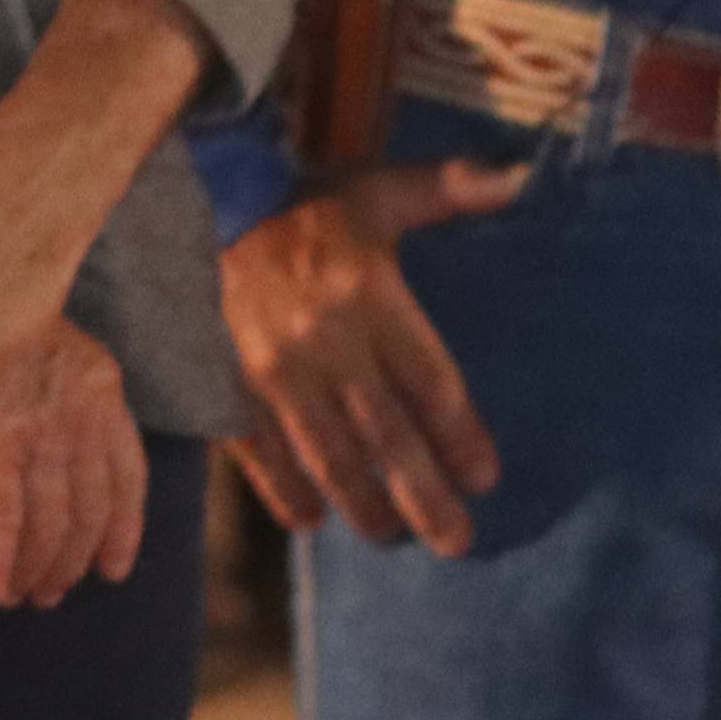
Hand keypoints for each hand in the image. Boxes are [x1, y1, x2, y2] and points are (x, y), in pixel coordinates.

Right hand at [0, 321, 150, 607]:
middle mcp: (80, 414)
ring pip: (50, 524)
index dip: (124, 529)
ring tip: (21, 596)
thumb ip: (56, 391)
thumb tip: (48, 451)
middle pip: (89, 509)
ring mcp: (38, 432)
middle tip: (53, 592)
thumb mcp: (44, 342)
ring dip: (37, 569)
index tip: (115, 568)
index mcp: (100, 385)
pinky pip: (1, 522)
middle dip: (72, 559)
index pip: (127, 474)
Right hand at [218, 158, 529, 551]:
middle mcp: (325, 342)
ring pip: (327, 456)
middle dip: (424, 496)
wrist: (198, 201)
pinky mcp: (226, 383)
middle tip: (456, 542)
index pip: (430, 383)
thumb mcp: (377, 188)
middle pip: (387, 437)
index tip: (484, 477)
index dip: (460, 436)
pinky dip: (283, 489)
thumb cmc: (302, 202)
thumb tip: (523, 178)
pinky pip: (259, 451)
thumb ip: (448, 188)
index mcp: (369, 296)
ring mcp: (272, 371)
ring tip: (389, 536)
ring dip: (362, 505)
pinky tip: (308, 519)